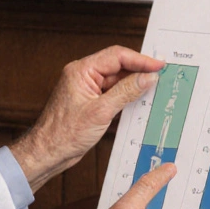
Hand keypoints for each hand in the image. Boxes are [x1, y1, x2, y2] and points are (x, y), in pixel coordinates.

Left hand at [10, 46, 163, 192]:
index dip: (140, 59)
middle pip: (118, 66)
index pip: (116, 56)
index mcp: (81, 70)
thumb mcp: (101, 111)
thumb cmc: (63, 133)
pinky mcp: (90, 103)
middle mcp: (83, 76)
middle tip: (161, 75)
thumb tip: (147, 78)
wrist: (48, 152)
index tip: (158, 64)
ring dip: (134, 85)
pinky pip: (113, 94)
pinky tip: (140, 102)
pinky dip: (126, 97)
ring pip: (117, 81)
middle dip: (139, 71)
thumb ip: (126, 92)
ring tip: (154, 89)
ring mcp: (87, 89)